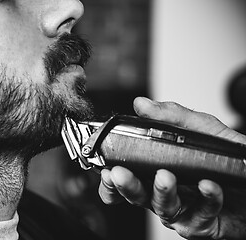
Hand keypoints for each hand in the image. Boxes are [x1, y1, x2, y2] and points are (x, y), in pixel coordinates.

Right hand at [98, 97, 245, 238]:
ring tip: (165, 177)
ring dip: (162, 192)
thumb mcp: (201, 128)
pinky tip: (208, 185)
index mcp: (158, 172)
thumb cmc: (228, 157)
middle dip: (126, 186)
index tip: (105, 170)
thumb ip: (171, 116)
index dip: (111, 180)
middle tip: (120, 174)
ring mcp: (184, 210)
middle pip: (138, 195)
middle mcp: (167, 193)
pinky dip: (205, 198)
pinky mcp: (205, 223)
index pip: (128, 179)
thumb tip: (141, 104)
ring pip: (163, 208)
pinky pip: (201, 214)